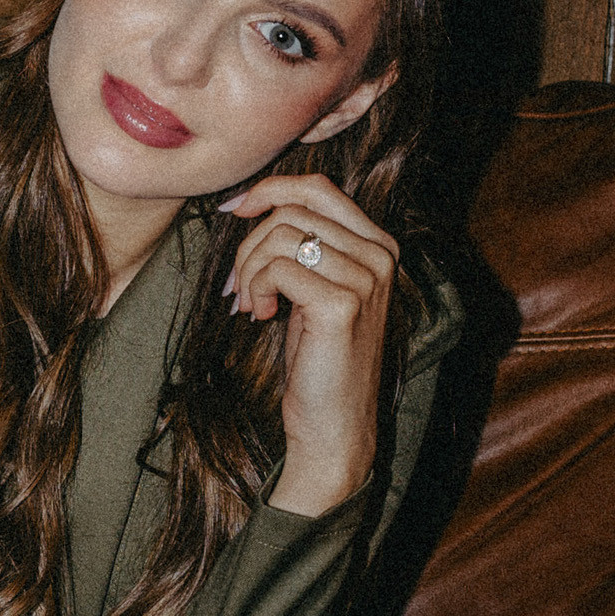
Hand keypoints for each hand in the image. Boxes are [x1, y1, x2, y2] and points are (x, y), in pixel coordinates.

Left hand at [218, 172, 399, 517]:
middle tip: (239, 287)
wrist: (334, 427)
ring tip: (250, 306)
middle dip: (249, 244)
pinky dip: (256, 288)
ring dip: (248, 271)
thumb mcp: (314, 291)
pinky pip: (276, 268)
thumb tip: (251, 202)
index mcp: (378, 245)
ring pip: (279, 237)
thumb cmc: (318, 361)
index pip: (318, 189)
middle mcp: (380, 256)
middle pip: (293, 210)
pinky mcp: (342, 304)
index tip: (234, 210)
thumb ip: (302, 245)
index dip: (269, 189)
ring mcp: (365, 278)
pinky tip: (261, 317)